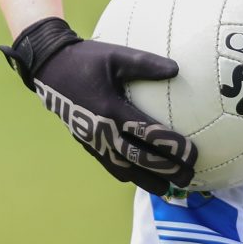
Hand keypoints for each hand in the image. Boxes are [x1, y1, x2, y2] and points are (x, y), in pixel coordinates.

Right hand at [0, 17, 196, 194]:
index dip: (171, 146)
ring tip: (170, 188)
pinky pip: (110, 166)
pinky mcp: (87, 144)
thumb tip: (176, 69)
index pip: (147, 134)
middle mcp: (101, 131)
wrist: (50, 69)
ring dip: (147, 180)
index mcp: (109, 109)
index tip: (192, 153)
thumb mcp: (116, 55)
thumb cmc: (87, 59)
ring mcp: (92, 141)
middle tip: (189, 176)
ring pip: (123, 169)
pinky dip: (129, 175)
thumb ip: (145, 63)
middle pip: (138, 159)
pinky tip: (144, 179)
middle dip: (165, 170)